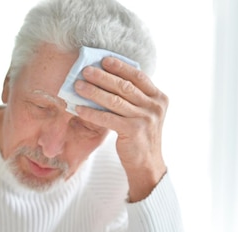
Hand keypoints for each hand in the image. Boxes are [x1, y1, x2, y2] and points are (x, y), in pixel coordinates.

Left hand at [74, 57, 167, 200]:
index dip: (121, 67)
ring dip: (94, 91)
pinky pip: (108, 118)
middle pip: (124, 86)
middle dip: (103, 76)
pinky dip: (92, 112)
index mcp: (159, 98)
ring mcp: (145, 118)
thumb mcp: (143, 114)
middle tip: (85, 70)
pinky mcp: (133, 130)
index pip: (138, 76)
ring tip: (78, 86)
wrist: (147, 165)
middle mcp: (154, 106)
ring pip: (114, 100)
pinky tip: (79, 108)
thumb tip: (106, 80)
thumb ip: (133, 99)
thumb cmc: (140, 138)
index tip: (104, 60)